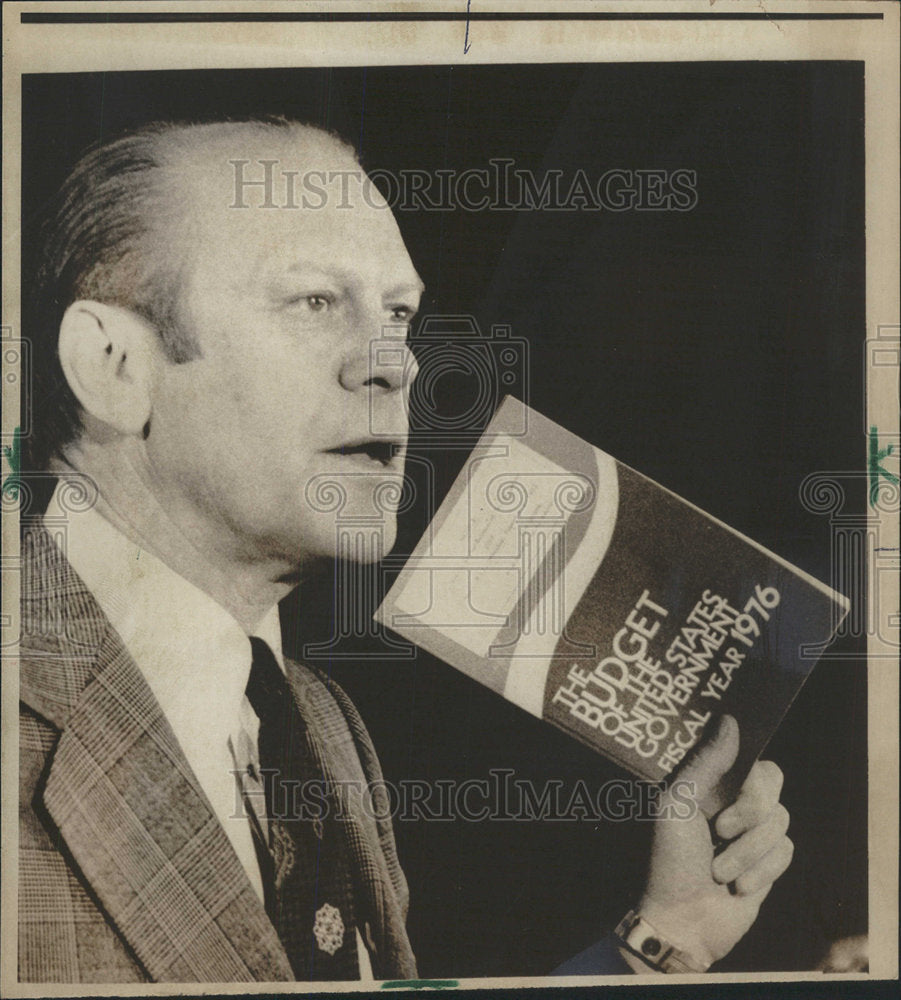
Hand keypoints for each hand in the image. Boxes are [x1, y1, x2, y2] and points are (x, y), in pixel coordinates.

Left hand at [627, 715, 792, 970]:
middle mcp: (734, 800)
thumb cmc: (670, 859)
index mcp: (709, 781)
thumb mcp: (677, 804)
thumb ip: (705, 761)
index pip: (748, 756)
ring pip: (781, 819)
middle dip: (749, 812)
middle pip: (771, 783)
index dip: (749, 771)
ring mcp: (753, 831)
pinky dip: (761, 871)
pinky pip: (787, 851)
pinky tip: (738, 886)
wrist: (684, 919)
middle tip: (720, 831)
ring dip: (748, 851)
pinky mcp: (769, 861)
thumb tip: (729, 719)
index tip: (736, 789)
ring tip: (720, 870)